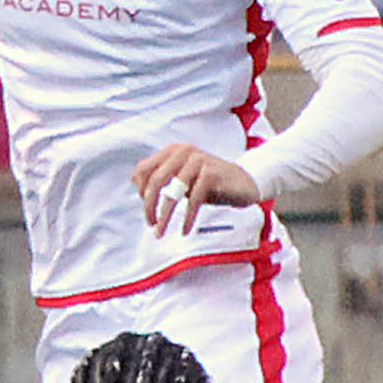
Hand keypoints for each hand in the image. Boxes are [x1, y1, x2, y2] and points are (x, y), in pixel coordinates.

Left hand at [131, 140, 261, 230]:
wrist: (245, 182)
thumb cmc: (210, 182)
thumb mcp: (183, 179)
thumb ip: (164, 179)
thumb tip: (137, 185)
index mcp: (173, 151)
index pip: (144, 169)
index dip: (141, 191)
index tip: (146, 209)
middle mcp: (184, 152)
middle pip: (156, 180)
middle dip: (149, 205)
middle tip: (151, 224)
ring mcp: (199, 161)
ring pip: (174, 191)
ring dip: (165, 215)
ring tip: (160, 231)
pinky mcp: (212, 173)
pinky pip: (194, 199)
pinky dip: (187, 218)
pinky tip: (184, 230)